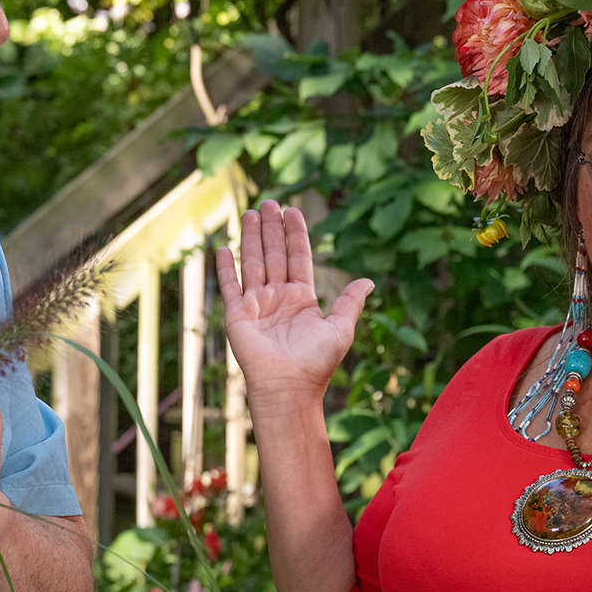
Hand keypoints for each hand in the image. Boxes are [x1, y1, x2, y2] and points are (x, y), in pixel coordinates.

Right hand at [213, 200, 373, 413]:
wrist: (289, 388)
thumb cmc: (316, 363)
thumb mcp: (340, 329)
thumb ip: (350, 302)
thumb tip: (369, 281)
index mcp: (302, 299)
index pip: (297, 257)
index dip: (295, 234)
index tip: (293, 211)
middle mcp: (278, 298)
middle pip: (273, 255)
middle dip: (271, 229)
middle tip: (269, 203)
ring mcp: (256, 306)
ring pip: (252, 264)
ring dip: (250, 239)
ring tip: (250, 213)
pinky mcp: (237, 316)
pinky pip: (230, 287)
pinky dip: (225, 268)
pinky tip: (222, 248)